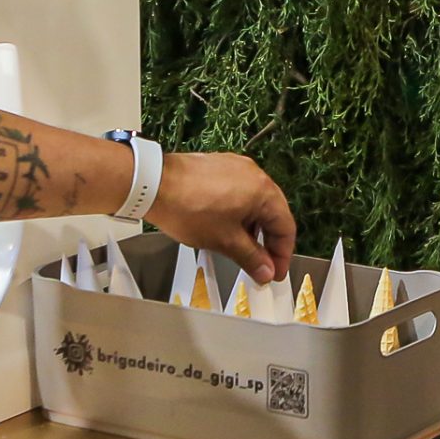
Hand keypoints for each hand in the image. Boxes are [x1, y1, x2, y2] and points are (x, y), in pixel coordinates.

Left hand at [146, 152, 297, 283]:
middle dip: (267, 242)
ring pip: (254, 203)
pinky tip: (225, 227)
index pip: (285, 227)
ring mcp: (236, 167)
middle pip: (272, 213)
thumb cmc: (188, 207)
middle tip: (260, 265)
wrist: (153, 184)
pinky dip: (238, 212)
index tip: (274, 272)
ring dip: (252, 228)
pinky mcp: (219, 166)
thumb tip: (266, 271)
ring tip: (240, 249)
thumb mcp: (225, 241)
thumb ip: (251, 258)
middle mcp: (254, 174)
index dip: (282, 254)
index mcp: (263, 191)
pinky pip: (238, 192)